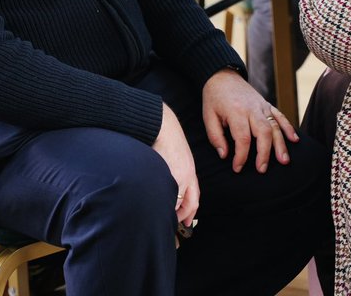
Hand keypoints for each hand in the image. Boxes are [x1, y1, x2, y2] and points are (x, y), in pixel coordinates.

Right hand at [153, 103, 199, 226]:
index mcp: (190, 171)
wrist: (163, 126)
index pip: (194, 197)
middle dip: (184, 217)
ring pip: (176, 202)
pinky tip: (156, 206)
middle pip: (189, 204)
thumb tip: (171, 179)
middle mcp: (186, 176)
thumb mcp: (179, 155)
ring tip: (163, 216)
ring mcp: (175, 176)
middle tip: (179, 224)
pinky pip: (164, 194)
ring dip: (171, 212)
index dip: (191, 211)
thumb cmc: (167, 138)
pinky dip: (161, 203)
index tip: (188, 220)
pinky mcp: (164, 174)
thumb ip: (178, 169)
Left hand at [201, 69, 297, 173]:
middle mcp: (252, 109)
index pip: (242, 138)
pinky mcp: (266, 104)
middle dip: (264, 153)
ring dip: (280, 144)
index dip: (241, 156)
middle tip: (262, 169)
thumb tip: (224, 155)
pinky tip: (294, 140)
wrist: (222, 76)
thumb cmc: (214, 98)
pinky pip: (280, 116)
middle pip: (263, 132)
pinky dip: (288, 128)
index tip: (237, 168)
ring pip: (275, 126)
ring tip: (283, 161)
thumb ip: (215, 137)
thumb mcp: (208, 116)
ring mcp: (261, 106)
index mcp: (236, 112)